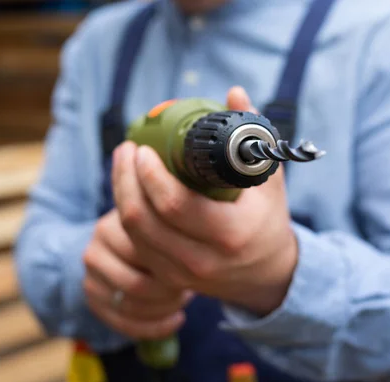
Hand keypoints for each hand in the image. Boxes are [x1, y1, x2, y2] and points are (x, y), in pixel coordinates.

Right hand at [83, 209, 192, 338]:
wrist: (135, 247)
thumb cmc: (158, 236)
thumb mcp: (164, 225)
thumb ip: (174, 233)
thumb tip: (196, 248)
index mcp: (110, 227)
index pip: (142, 255)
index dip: (172, 266)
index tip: (194, 267)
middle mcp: (94, 252)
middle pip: (136, 285)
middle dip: (169, 292)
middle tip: (189, 288)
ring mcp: (91, 279)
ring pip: (130, 306)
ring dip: (164, 309)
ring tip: (183, 298)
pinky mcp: (95, 302)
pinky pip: (125, 324)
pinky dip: (156, 327)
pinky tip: (177, 319)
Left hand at [111, 87, 298, 315]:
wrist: (266, 275)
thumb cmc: (267, 220)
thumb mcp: (268, 179)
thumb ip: (253, 136)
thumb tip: (234, 94)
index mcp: (229, 234)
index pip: (174, 205)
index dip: (149, 175)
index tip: (141, 148)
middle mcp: (201, 260)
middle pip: (142, 219)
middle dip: (126, 179)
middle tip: (127, 149)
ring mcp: (181, 274)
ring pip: (132, 233)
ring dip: (120, 194)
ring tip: (122, 163)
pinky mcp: (167, 278)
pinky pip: (134, 244)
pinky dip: (126, 214)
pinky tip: (127, 190)